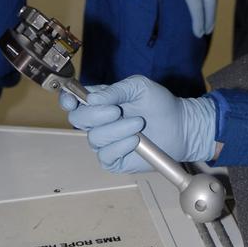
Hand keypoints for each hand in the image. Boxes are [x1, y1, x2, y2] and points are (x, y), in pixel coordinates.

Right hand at [60, 76, 217, 172]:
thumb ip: (115, 90)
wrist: (179, 127)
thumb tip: (92, 98)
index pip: (74, 101)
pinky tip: (135, 141)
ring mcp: (105, 142)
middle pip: (79, 120)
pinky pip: (105, 155)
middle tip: (118, 111)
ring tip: (138, 124)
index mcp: (100, 101)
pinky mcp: (114, 159)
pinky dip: (120, 146)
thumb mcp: (139, 87)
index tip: (72, 100)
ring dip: (118, 129)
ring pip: (94, 138)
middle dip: (98, 114)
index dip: (68, 100)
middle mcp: (99, 122)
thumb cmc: (159, 104)